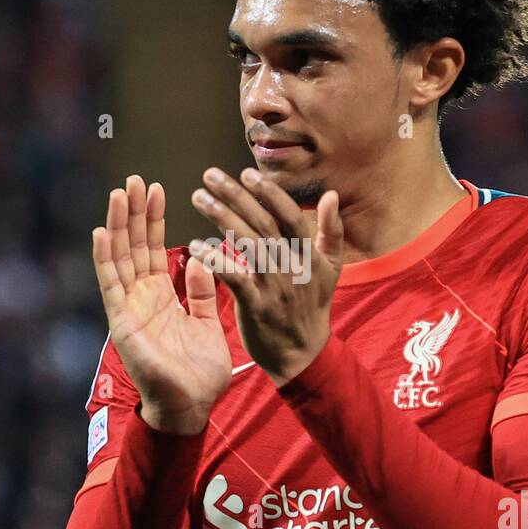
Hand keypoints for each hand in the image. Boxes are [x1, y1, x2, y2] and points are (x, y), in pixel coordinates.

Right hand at [93, 175, 231, 433]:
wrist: (191, 407)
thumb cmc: (200, 373)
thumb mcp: (208, 323)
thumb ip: (203, 293)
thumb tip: (200, 260)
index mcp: (162, 297)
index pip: (154, 249)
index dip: (154, 220)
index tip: (157, 188)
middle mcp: (141, 298)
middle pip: (134, 247)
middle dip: (134, 213)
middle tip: (134, 178)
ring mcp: (129, 309)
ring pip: (120, 258)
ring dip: (118, 225)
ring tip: (119, 193)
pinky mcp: (122, 322)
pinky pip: (111, 285)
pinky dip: (104, 258)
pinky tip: (101, 231)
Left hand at [188, 167, 343, 386]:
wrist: (302, 354)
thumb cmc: (312, 307)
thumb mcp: (330, 269)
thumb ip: (331, 231)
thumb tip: (331, 195)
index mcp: (310, 256)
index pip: (289, 217)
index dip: (269, 194)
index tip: (246, 174)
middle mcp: (293, 268)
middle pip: (263, 225)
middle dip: (236, 196)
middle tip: (210, 175)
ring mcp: (275, 288)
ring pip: (247, 246)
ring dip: (221, 219)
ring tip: (199, 198)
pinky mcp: (256, 307)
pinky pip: (234, 279)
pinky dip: (216, 261)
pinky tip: (196, 246)